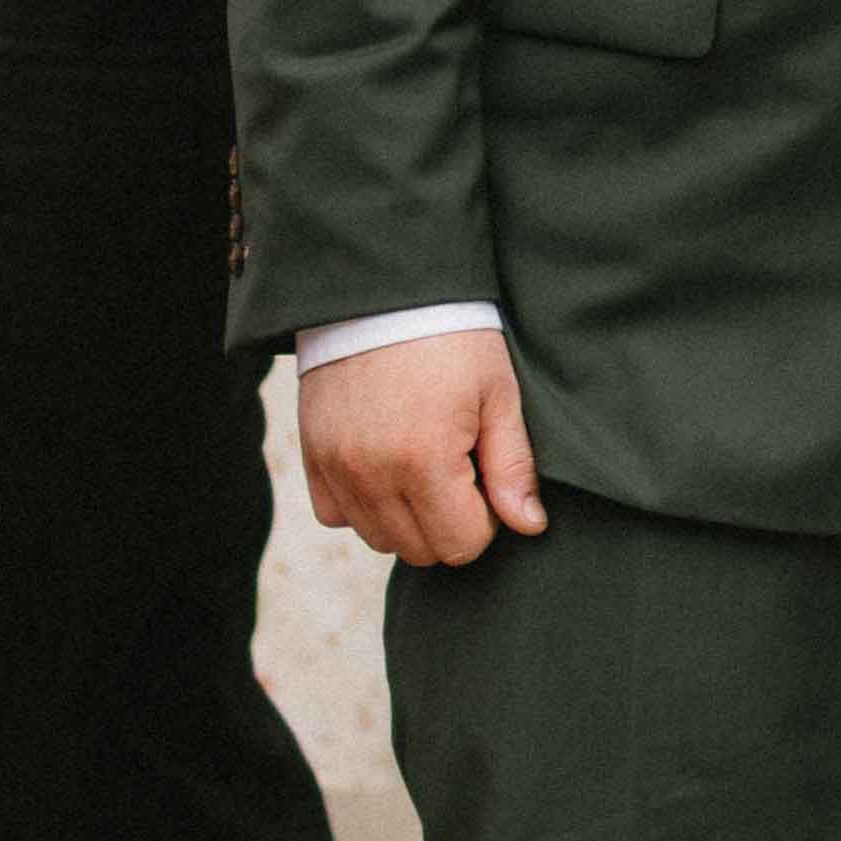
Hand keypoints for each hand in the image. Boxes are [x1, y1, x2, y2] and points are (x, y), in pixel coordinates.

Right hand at [300, 331, 545, 565]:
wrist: (382, 290)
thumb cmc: (452, 337)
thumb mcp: (498, 394)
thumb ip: (513, 467)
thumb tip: (529, 526)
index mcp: (426, 460)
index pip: (462, 545)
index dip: (486, 520)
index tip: (486, 476)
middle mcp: (373, 474)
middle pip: (421, 550)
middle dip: (450, 522)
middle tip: (460, 469)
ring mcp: (336, 467)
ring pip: (378, 539)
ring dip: (407, 518)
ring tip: (424, 464)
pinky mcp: (311, 455)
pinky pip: (335, 515)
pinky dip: (361, 504)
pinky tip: (385, 467)